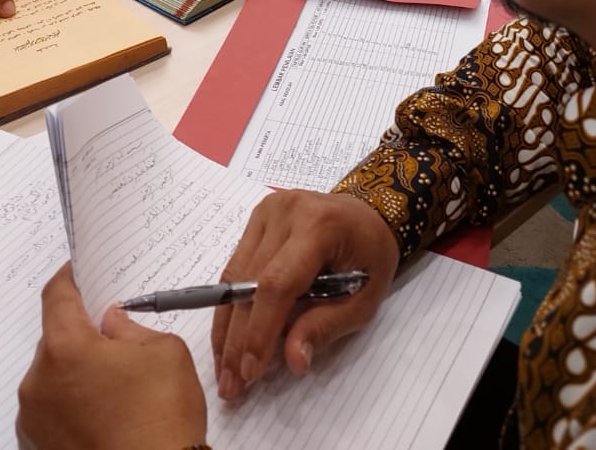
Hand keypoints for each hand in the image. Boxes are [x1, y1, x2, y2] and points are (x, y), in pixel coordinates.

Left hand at [17, 266, 206, 449]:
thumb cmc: (161, 424)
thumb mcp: (165, 353)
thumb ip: (131, 327)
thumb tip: (112, 324)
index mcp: (66, 349)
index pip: (56, 296)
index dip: (69, 278)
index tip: (78, 272)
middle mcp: (38, 383)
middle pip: (54, 340)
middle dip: (82, 336)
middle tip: (115, 342)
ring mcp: (33, 420)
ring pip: (52, 378)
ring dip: (76, 374)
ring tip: (117, 390)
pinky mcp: (35, 447)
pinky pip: (50, 412)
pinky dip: (71, 407)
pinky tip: (105, 417)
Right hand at [211, 191, 400, 400]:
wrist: (369, 212)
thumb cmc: (371, 255)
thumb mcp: (364, 298)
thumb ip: (326, 326)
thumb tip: (292, 362)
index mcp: (319, 226)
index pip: (278, 284)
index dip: (260, 330)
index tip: (250, 372)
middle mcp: (286, 212)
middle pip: (248, 283)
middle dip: (237, 340)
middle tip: (230, 385)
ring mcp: (267, 211)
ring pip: (233, 277)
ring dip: (225, 329)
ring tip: (224, 372)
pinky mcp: (255, 219)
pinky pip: (235, 268)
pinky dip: (230, 308)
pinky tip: (227, 341)